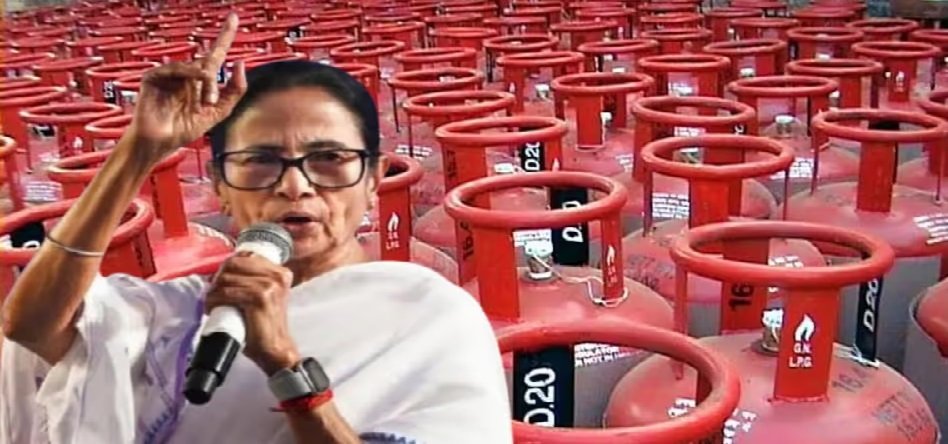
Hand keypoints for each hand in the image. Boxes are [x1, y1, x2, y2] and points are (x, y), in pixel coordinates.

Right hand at [124, 13, 246, 161]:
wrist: (160, 144)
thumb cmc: (184, 129)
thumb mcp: (218, 112)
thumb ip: (234, 90)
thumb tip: (240, 63)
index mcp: (200, 82)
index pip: (215, 56)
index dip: (225, 37)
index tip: (234, 17)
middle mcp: (186, 75)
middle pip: (208, 58)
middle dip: (218, 69)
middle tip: (217, 82)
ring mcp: (170, 74)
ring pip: (197, 67)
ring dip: (206, 84)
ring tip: (206, 102)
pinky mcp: (154, 76)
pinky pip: (175, 68)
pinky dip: (188, 73)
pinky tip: (197, 79)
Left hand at [206, 251, 299, 375]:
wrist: (275, 348)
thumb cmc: (265, 324)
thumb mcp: (265, 295)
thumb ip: (254, 279)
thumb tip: (226, 268)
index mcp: (280, 272)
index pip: (245, 255)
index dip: (228, 267)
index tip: (221, 281)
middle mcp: (277, 275)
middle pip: (234, 263)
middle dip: (218, 278)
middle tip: (214, 293)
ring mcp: (269, 286)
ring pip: (226, 278)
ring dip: (213, 291)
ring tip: (212, 303)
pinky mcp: (259, 298)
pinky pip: (226, 292)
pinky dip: (214, 300)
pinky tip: (212, 308)